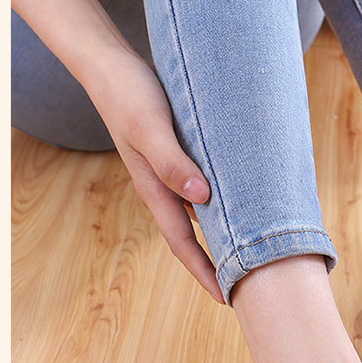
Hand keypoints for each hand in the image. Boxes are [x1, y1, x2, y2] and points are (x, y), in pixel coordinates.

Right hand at [87, 49, 223, 302]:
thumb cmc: (128, 93)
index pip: (183, 243)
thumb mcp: (150, 126)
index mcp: (156, 189)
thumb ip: (171, 161)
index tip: (226, 298)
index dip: (204, 271)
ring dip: (223, 236)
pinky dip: (224, 204)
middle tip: (248, 287)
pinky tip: (245, 205)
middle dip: (217, 264)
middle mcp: (165, 188)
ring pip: (202, 215)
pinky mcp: (180, 156)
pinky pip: (206, 190)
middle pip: (194, 237)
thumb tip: (201, 198)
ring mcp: (171, 174)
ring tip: (252, 254)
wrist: (109, 65)